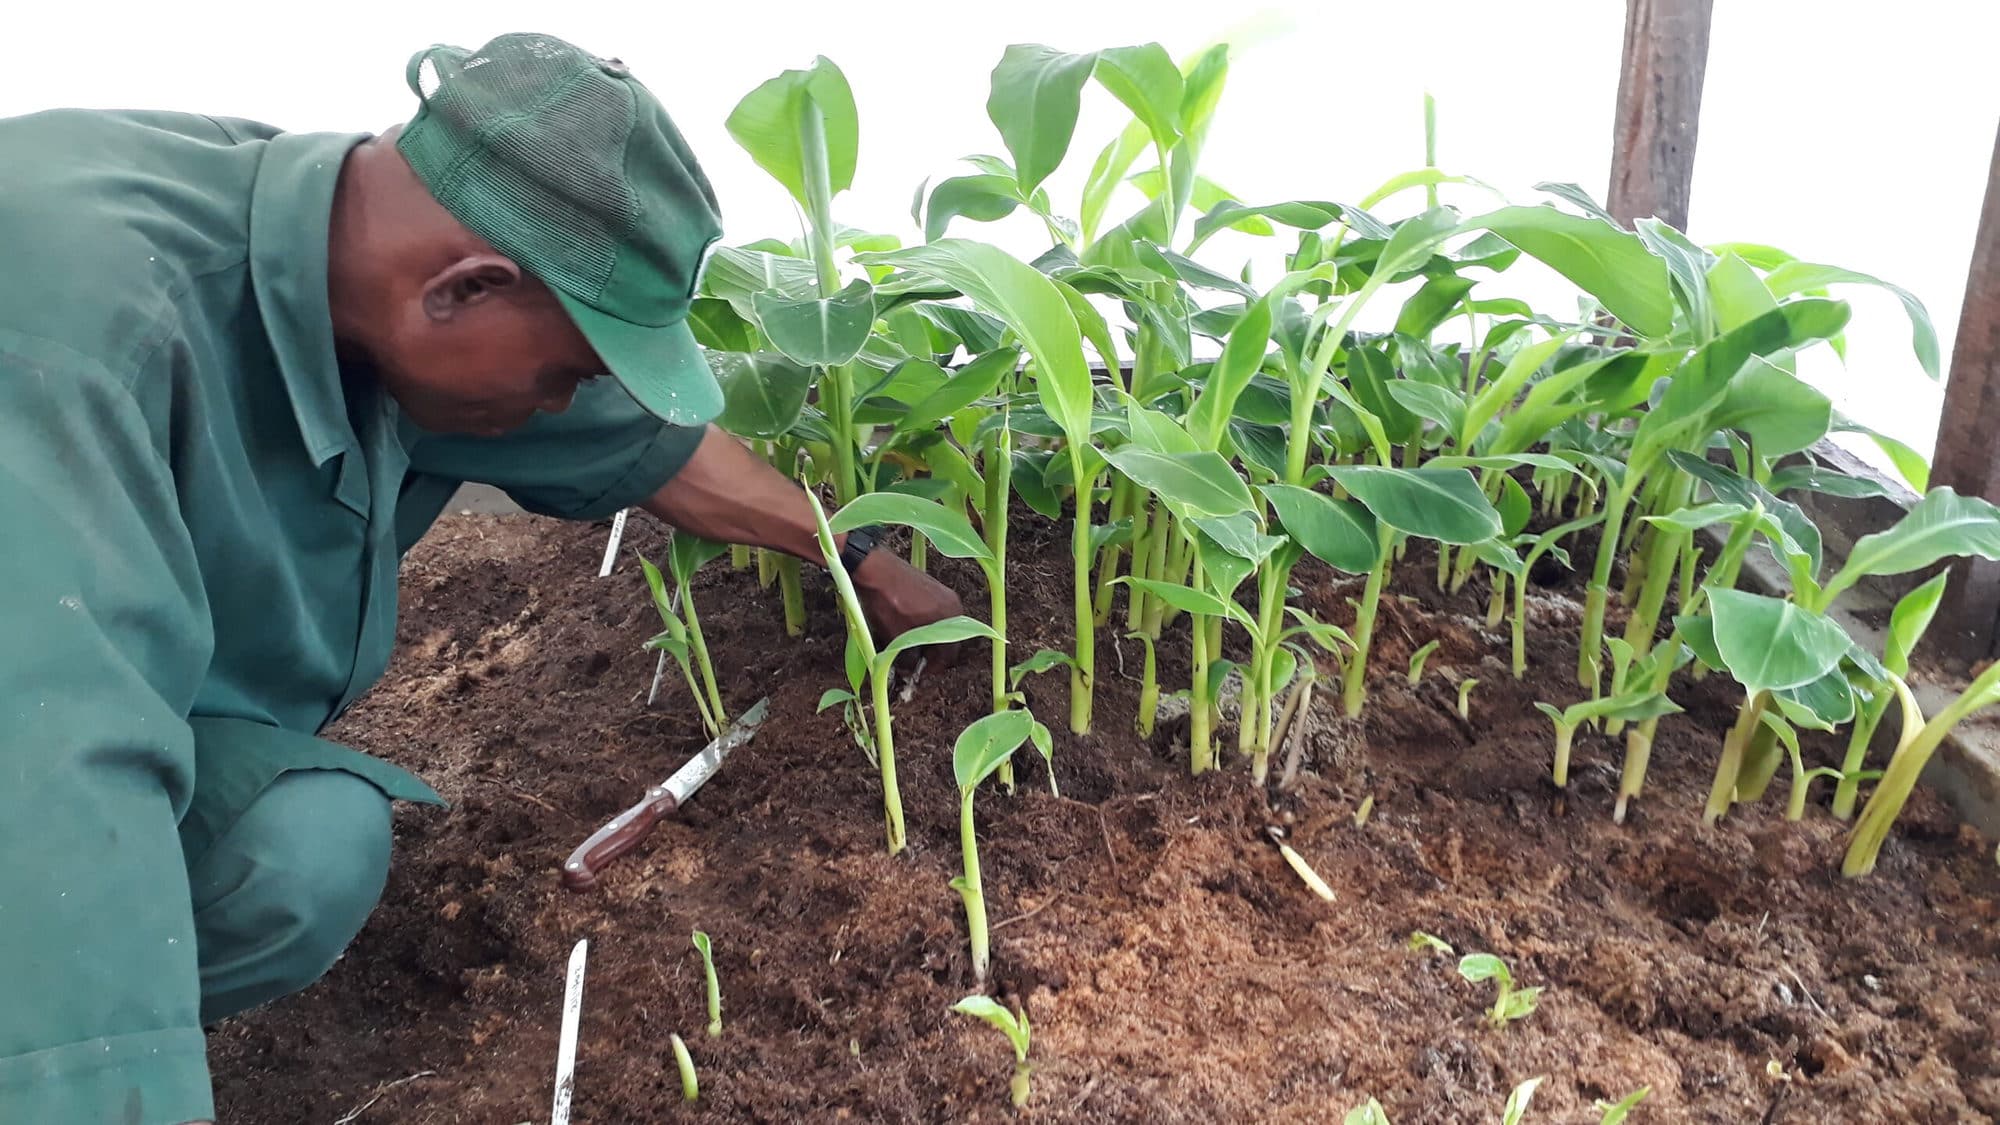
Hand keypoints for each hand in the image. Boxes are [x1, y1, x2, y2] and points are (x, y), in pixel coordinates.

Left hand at [850, 548, 966, 667]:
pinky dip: (923, 624)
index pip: (949, 654)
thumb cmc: (888, 603)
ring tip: (906, 644)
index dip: (933, 667)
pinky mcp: (932, 587)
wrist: (875, 569)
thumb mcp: (896, 638)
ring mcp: (944, 594)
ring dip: (925, 638)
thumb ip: (908, 658)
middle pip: (946, 639)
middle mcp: (954, 605)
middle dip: (929, 652)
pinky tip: (906, 627)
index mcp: (951, 618)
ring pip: (939, 627)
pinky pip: (933, 614)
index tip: (919, 673)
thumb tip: (910, 669)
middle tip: (912, 661)